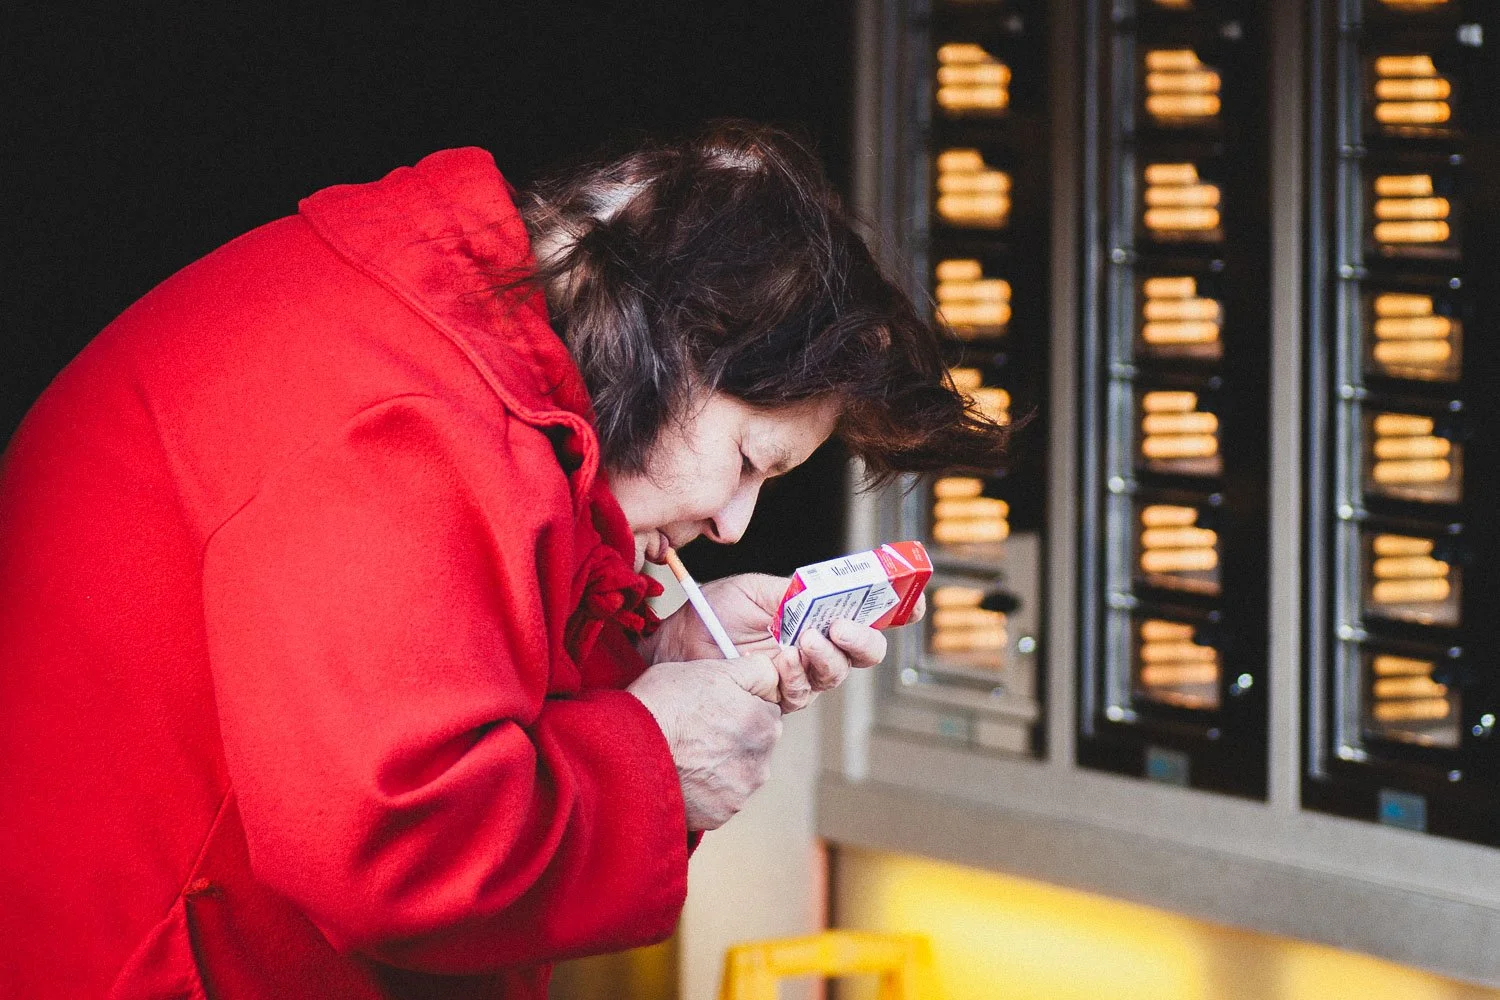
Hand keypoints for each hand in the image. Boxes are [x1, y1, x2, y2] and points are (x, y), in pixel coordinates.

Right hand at [627, 654, 783, 830]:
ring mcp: (739, 793)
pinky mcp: (717, 815)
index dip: (739, 705)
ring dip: (719, 765)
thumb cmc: (665, 705)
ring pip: (736, 773)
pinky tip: (682, 774)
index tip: (716, 707)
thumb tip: (773, 676)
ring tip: (685, 753)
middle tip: (697, 729)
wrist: (626, 748)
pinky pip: (717, 799)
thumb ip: (755, 671)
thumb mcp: (714, 669)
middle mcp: (760, 763)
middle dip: (733, 737)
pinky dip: (704, 790)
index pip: (765, 712)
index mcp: (765, 724)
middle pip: (753, 745)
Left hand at [640, 573, 923, 712]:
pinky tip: (783, 662)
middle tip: (841, 630)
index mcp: (812, 615)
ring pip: (835, 675)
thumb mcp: (756, 590)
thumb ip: (796, 592)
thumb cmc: (711, 614)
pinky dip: (798, 676)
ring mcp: (797, 675)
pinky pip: (803, 692)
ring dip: (827, 658)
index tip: (906, 603)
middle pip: (860, 652)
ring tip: (806, 642)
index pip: (861, 616)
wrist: (673, 645)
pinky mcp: (777, 699)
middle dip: (862, 641)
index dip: (888, 611)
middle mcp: (812, 647)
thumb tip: (831, 589)